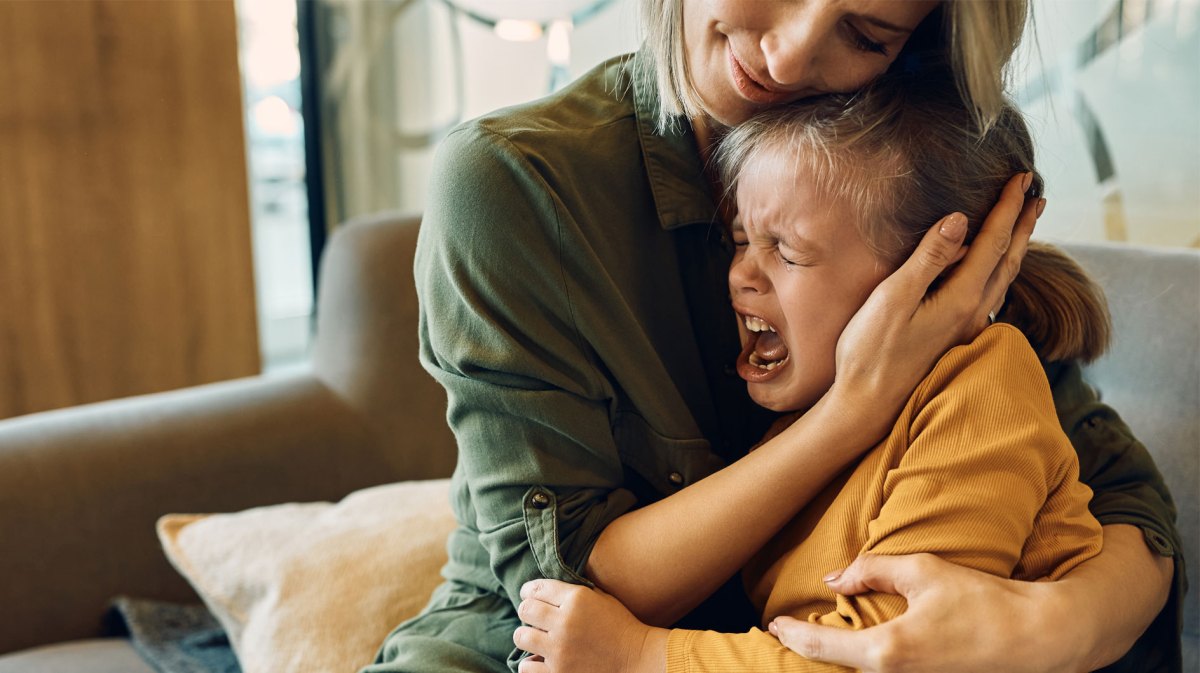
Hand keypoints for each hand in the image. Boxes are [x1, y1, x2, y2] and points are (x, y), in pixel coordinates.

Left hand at [513, 579, 667, 672]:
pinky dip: (531, 663)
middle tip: (533, 618)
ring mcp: (560, 650)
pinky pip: (527, 667)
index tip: (528, 595)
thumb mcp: (600, 598)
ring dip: (526, 636)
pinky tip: (540, 660)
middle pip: (525, 610)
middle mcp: (565, 622)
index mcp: (577, 599)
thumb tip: (541, 590)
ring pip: (521, 637)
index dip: (528, 591)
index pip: (536, 588)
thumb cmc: (619, 626)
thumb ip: (571, 592)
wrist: (637, 658)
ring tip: (535, 639)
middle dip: (527, 612)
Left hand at [767, 553, 1079, 672]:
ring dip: (836, 656)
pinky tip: (855, 647)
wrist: (1040, 640)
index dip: (791, 635)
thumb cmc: (984, 601)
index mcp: (887, 651)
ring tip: (814, 637)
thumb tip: (834, 579)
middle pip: (835, 666)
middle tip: (785, 632)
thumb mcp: (923, 571)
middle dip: (808, 649)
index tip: (772, 624)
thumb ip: (871, 571)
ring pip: (858, 672)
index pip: (821, 646)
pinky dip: (862, 661)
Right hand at [829, 173, 1040, 443]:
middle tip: (1037, 193)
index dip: (1008, 207)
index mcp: (962, 298)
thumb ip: (929, 259)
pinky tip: (990, 270)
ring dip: (1015, 246)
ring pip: (1002, 278)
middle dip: (1023, 224)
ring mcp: (966, 328)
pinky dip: (998, 269)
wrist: (866, 405)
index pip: (993, 242)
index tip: (1022, 177)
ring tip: (1024, 224)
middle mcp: (973, 313)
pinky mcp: (954, 337)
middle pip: (1008, 260)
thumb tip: (960, 220)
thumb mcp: (894, 298)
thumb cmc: (871, 352)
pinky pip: (989, 293)